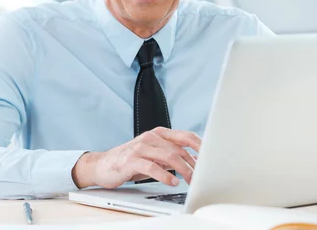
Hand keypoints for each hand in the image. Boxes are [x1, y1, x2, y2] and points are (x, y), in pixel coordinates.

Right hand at [72, 127, 200, 188]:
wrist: (103, 165)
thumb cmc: (131, 161)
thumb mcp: (153, 155)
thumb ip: (172, 155)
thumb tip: (196, 161)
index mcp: (158, 134)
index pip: (185, 136)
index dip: (200, 146)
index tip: (213, 156)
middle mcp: (149, 137)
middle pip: (179, 149)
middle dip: (193, 164)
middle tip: (202, 177)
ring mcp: (139, 148)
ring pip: (168, 156)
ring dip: (183, 170)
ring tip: (191, 181)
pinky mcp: (130, 160)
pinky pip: (152, 167)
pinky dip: (165, 176)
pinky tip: (172, 182)